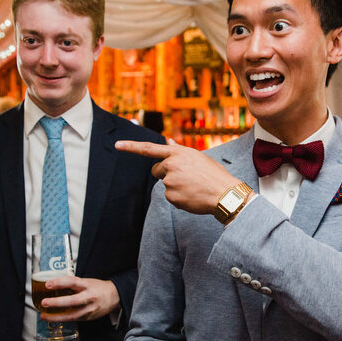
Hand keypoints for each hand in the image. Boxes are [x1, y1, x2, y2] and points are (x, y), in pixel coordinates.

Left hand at [38, 276, 119, 322]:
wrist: (114, 297)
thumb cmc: (98, 288)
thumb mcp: (86, 281)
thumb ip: (73, 284)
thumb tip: (55, 284)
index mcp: (88, 285)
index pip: (72, 282)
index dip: (60, 283)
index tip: (48, 284)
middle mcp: (89, 298)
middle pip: (73, 301)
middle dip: (57, 303)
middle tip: (45, 302)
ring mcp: (89, 309)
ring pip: (72, 315)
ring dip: (56, 316)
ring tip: (44, 315)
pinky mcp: (88, 318)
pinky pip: (73, 319)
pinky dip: (62, 319)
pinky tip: (53, 318)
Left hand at [115, 140, 240, 214]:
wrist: (224, 193)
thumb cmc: (214, 174)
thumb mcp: (197, 157)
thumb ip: (179, 151)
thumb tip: (168, 142)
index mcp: (178, 153)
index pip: (149, 148)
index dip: (131, 146)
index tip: (117, 145)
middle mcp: (171, 165)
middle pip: (157, 170)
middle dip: (165, 174)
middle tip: (185, 177)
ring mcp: (170, 182)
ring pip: (165, 184)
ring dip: (175, 186)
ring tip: (194, 187)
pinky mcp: (171, 196)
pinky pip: (170, 197)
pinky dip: (179, 198)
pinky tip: (192, 196)